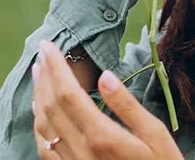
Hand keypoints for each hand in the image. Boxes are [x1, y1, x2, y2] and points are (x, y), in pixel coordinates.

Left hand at [32, 40, 182, 158]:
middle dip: (44, 77)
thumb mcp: (156, 135)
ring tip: (38, 74)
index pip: (68, 94)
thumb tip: (105, 75)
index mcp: (101, 137)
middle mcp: (80, 152)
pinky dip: (39, 124)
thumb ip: (127, 105)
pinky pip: (45, 148)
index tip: (49, 45)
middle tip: (42, 52)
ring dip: (38, 97)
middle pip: (51, 108)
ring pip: (43, 128)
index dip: (55, 68)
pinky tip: (41, 112)